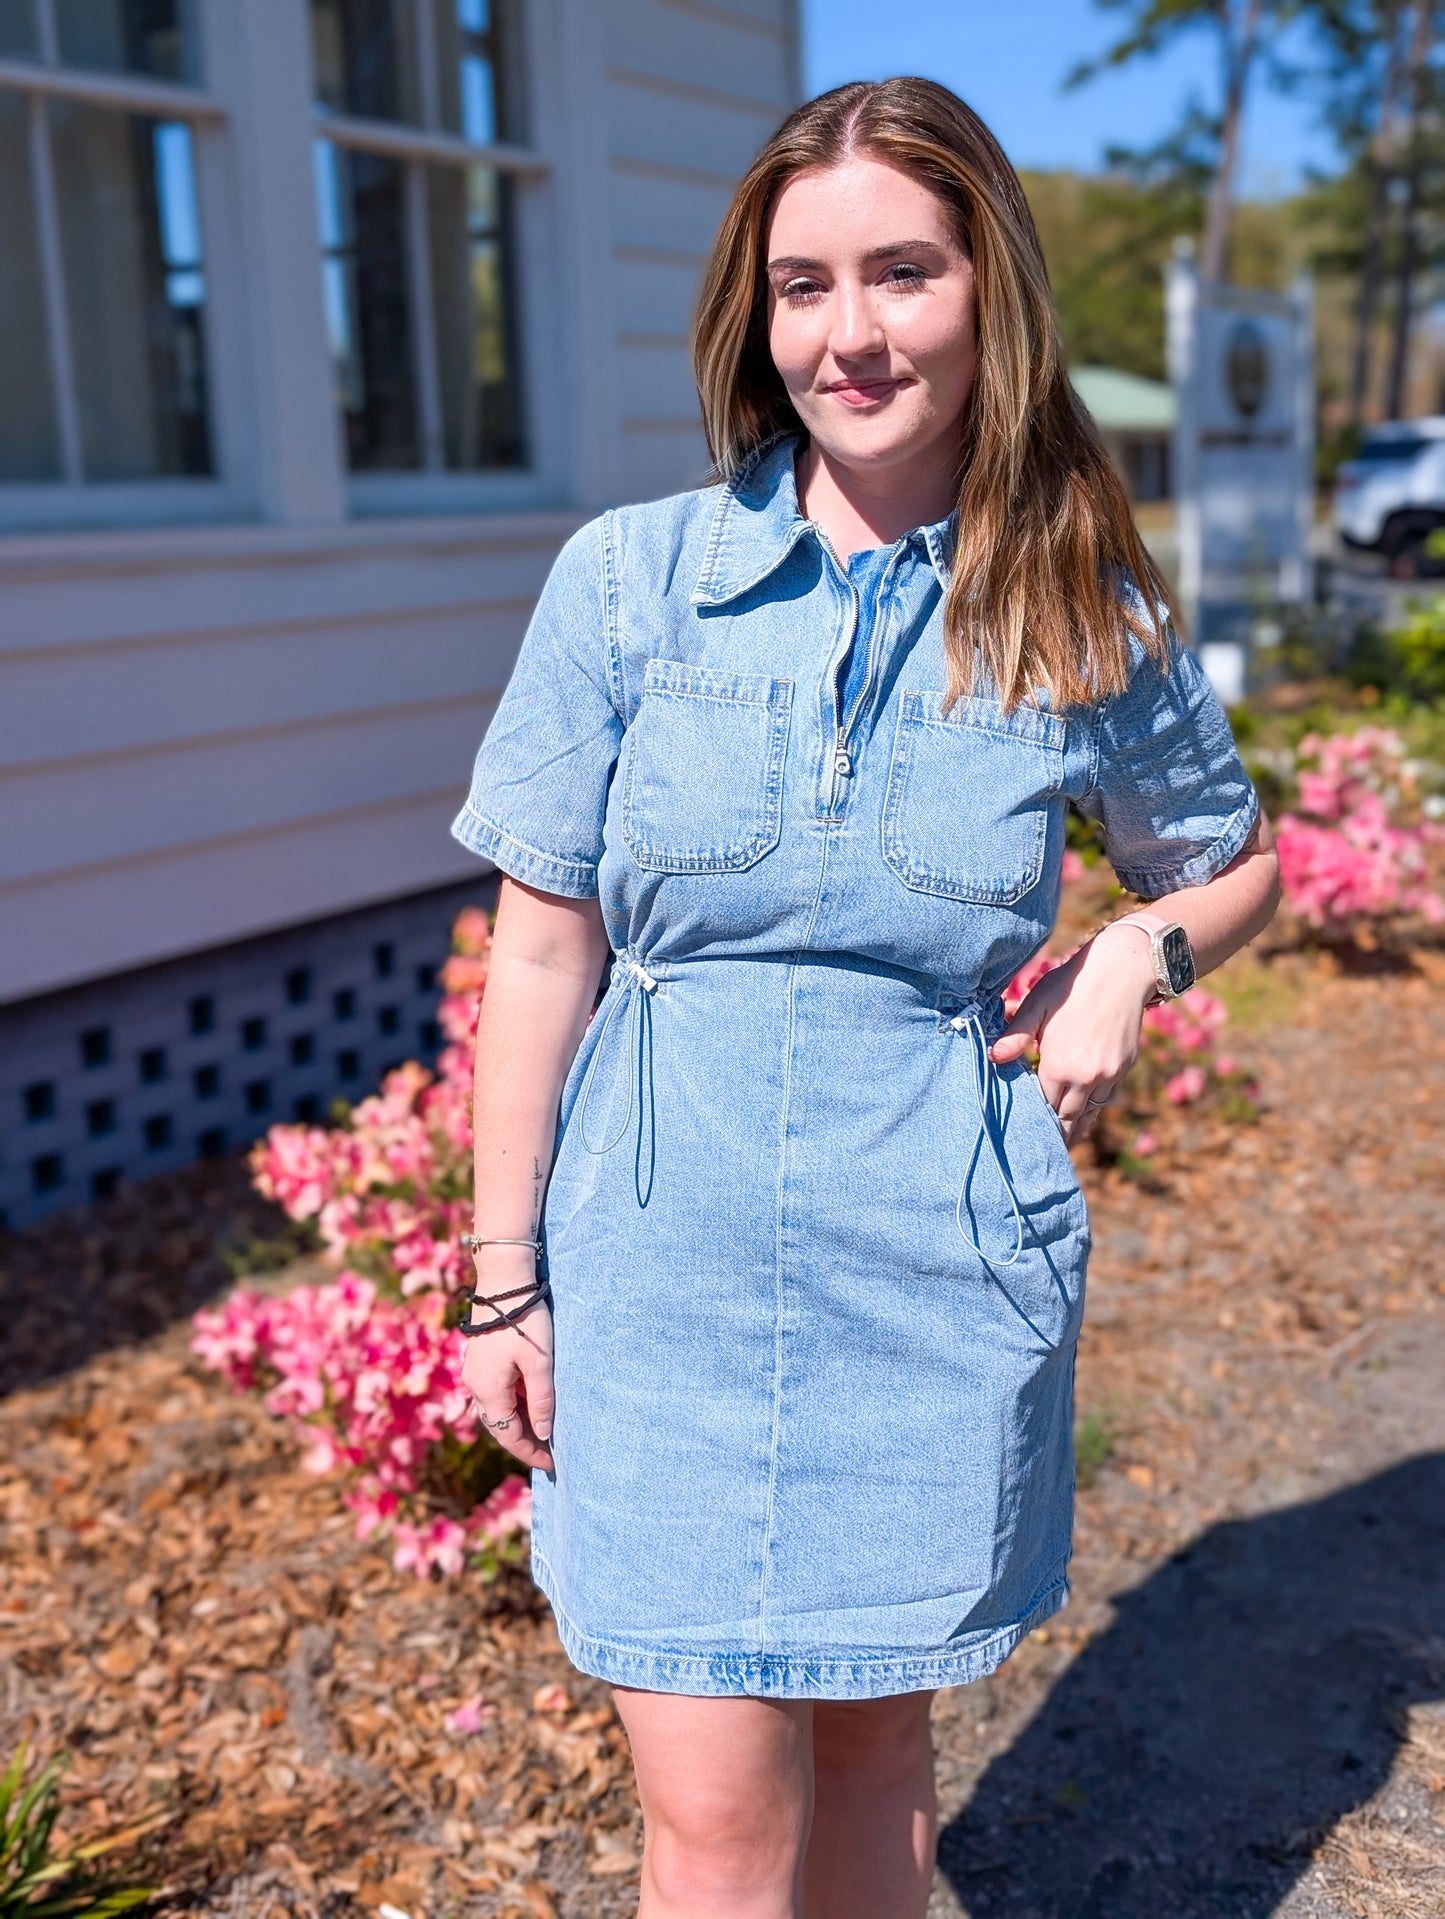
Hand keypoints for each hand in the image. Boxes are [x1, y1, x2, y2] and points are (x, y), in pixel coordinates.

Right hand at [459, 1250, 554, 1471]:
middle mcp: (476, 1386)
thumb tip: (544, 1434)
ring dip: (521, 1421)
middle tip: (552, 1451)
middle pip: (500, 1426)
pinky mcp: (481, 1361)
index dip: (531, 1453)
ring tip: (548, 1429)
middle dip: (525, 1440)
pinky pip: (497, 1393)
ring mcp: (476, 1373)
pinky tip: (534, 1402)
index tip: (554, 1464)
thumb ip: (542, 1402)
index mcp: (488, 1391)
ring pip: (498, 1409)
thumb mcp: (540, 1364)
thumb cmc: (525, 1322)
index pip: (509, 1436)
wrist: (504, 1283)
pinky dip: (515, 1403)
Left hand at [989, 928, 1156, 1144]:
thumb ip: (1016, 1036)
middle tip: (1041, 1148)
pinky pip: (1105, 1098)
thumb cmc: (1071, 986)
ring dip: (1075, 1126)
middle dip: (1054, 1132)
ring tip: (1064, 1142)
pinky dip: (1093, 1107)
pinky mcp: (1124, 1068)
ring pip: (1088, 1113)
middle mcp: (1085, 1078)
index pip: (1042, 1107)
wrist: (1121, 971)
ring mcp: (1108, 1075)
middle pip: (1066, 1118)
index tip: (1023, 1131)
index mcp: (1059, 1066)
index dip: (1033, 1118)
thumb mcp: (1037, 1006)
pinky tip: (1083, 1112)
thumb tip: (992, 1058)